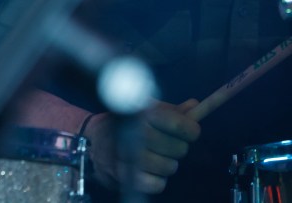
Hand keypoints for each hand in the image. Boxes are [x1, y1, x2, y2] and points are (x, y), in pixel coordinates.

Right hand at [84, 99, 201, 193]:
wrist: (96, 139)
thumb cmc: (130, 122)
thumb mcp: (149, 109)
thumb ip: (173, 110)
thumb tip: (195, 106)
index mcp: (144, 114)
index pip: (179, 124)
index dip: (191, 130)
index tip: (191, 131)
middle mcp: (135, 134)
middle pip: (178, 148)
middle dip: (179, 147)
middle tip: (170, 145)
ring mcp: (129, 157)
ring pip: (170, 167)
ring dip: (168, 164)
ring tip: (158, 157)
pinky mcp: (124, 177)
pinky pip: (157, 185)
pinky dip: (157, 180)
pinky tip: (150, 170)